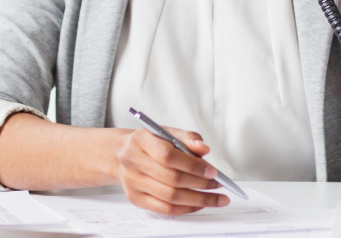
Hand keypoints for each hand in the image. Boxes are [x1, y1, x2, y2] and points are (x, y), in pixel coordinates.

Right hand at [114, 127, 229, 214]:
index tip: (213, 171)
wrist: (122, 154)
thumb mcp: (168, 132)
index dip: (193, 165)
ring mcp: (132, 182)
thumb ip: (188, 138)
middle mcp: (133, 161)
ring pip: (170, 197)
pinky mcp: (135, 198)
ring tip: (215, 198)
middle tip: (218, 185)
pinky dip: (186, 208)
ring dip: (197, 200)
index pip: (168, 156)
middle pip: (171, 178)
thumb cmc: (150, 143)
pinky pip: (164, 209)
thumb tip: (204, 149)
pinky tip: (199, 204)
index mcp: (141, 140)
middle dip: (200, 184)